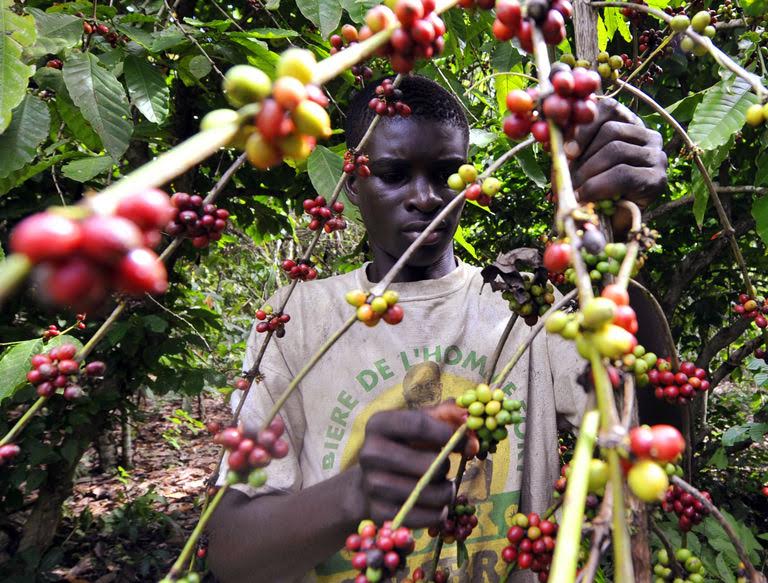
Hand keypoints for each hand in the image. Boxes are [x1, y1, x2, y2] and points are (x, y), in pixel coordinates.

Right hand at [357, 408, 460, 527]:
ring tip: (443, 486)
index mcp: (378, 424)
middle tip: (445, 467)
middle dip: (445, 467)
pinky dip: (438, 513)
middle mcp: (370, 453)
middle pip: (427, 464)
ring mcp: (372, 485)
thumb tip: (470, 428)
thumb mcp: (422, 422)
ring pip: (428, 493)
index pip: (420, 425)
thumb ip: (449, 416)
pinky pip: (423, 517)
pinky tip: (437, 505)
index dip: (448, 434)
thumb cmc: (405, 444)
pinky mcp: (379, 513)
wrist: (372, 478)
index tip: (464, 441)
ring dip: (445, 492)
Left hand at [567, 97, 667, 229]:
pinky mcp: (658, 179)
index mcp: (628, 124)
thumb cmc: (587, 190)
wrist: (605, 225)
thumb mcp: (575, 162)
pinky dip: (597, 187)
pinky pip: (623, 174)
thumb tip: (555, 128)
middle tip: (568, 178)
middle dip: (584, 156)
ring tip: (575, 190)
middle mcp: (648, 136)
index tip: (567, 151)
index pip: (609, 109)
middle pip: (611, 131)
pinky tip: (585, 197)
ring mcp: (657, 156)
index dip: (584, 127)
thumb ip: (570, 144)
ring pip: (616, 150)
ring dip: (588, 173)